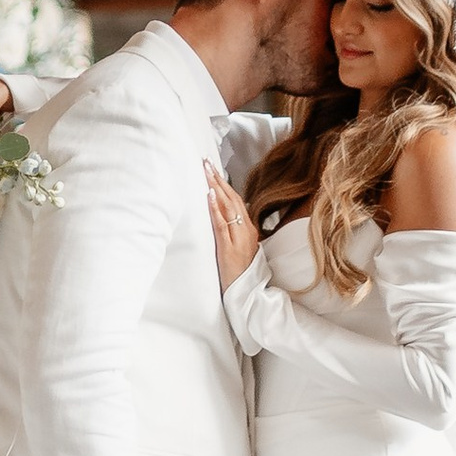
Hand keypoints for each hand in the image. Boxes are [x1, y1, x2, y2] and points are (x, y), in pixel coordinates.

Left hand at [205, 162, 259, 287]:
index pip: (236, 201)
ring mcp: (239, 239)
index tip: (214, 169)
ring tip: (206, 172)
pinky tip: (209, 196)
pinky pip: (222, 225)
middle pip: (232, 199)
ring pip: (228, 208)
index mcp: (249, 229)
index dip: (224, 184)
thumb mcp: (242, 248)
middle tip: (206, 162)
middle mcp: (246, 230)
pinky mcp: (229, 249)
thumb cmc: (242, 273)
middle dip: (218, 179)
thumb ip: (236, 232)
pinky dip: (216, 209)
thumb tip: (224, 217)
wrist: (249, 294)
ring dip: (216, 188)